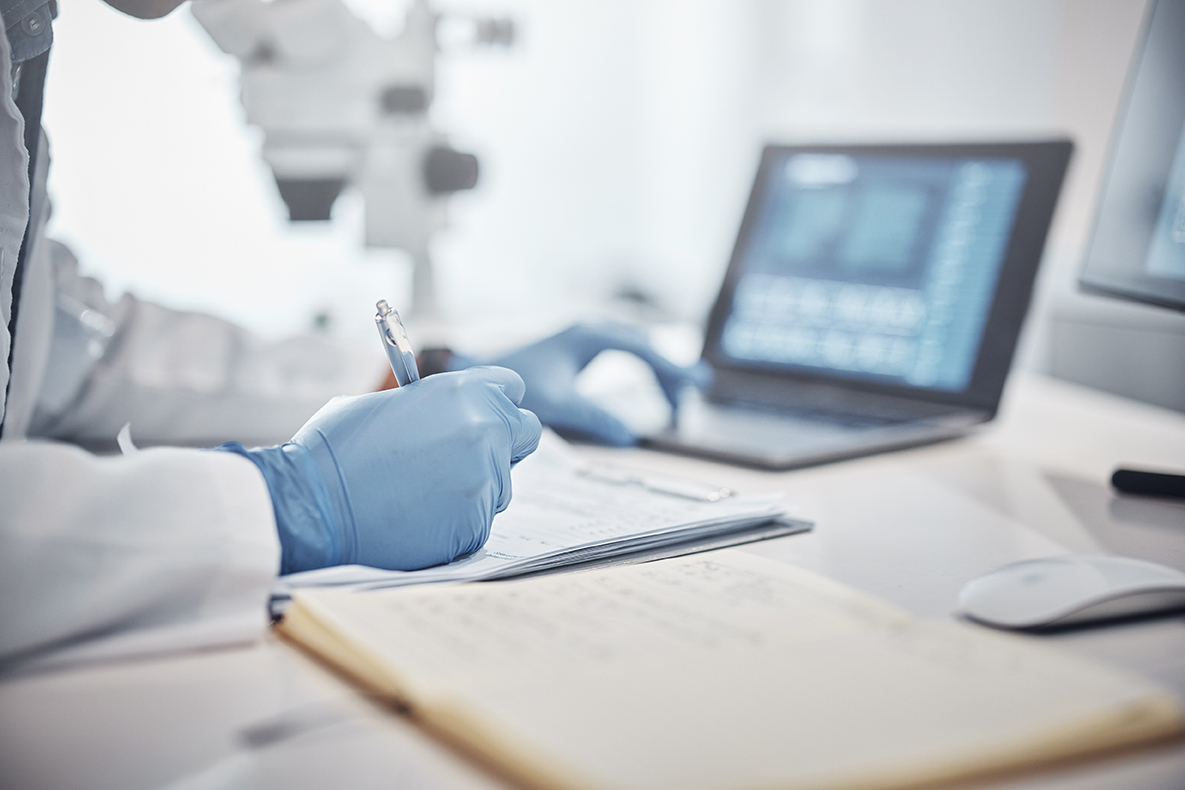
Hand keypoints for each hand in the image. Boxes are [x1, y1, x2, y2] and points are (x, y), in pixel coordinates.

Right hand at [219, 367, 541, 573]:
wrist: (314, 506)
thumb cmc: (337, 450)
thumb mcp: (388, 403)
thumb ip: (437, 406)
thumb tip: (454, 414)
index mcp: (463, 391)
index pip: (511, 389)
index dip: (494, 403)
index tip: (481, 415)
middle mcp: (484, 430)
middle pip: (524, 433)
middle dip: (502, 443)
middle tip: (463, 456)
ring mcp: (485, 479)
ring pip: (501, 483)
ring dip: (475, 487)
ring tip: (420, 492)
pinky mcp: (477, 522)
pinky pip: (480, 520)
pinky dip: (456, 522)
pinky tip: (417, 517)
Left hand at [483, 323, 709, 446]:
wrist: (480, 372)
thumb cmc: (516, 385)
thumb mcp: (557, 405)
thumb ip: (594, 419)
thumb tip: (630, 438)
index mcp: (589, 336)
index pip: (643, 350)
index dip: (671, 370)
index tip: (694, 387)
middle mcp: (590, 330)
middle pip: (645, 346)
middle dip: (670, 371)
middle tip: (693, 398)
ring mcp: (585, 336)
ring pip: (636, 348)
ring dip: (657, 371)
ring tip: (677, 401)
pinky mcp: (579, 348)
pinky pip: (625, 352)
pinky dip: (643, 368)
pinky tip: (652, 386)